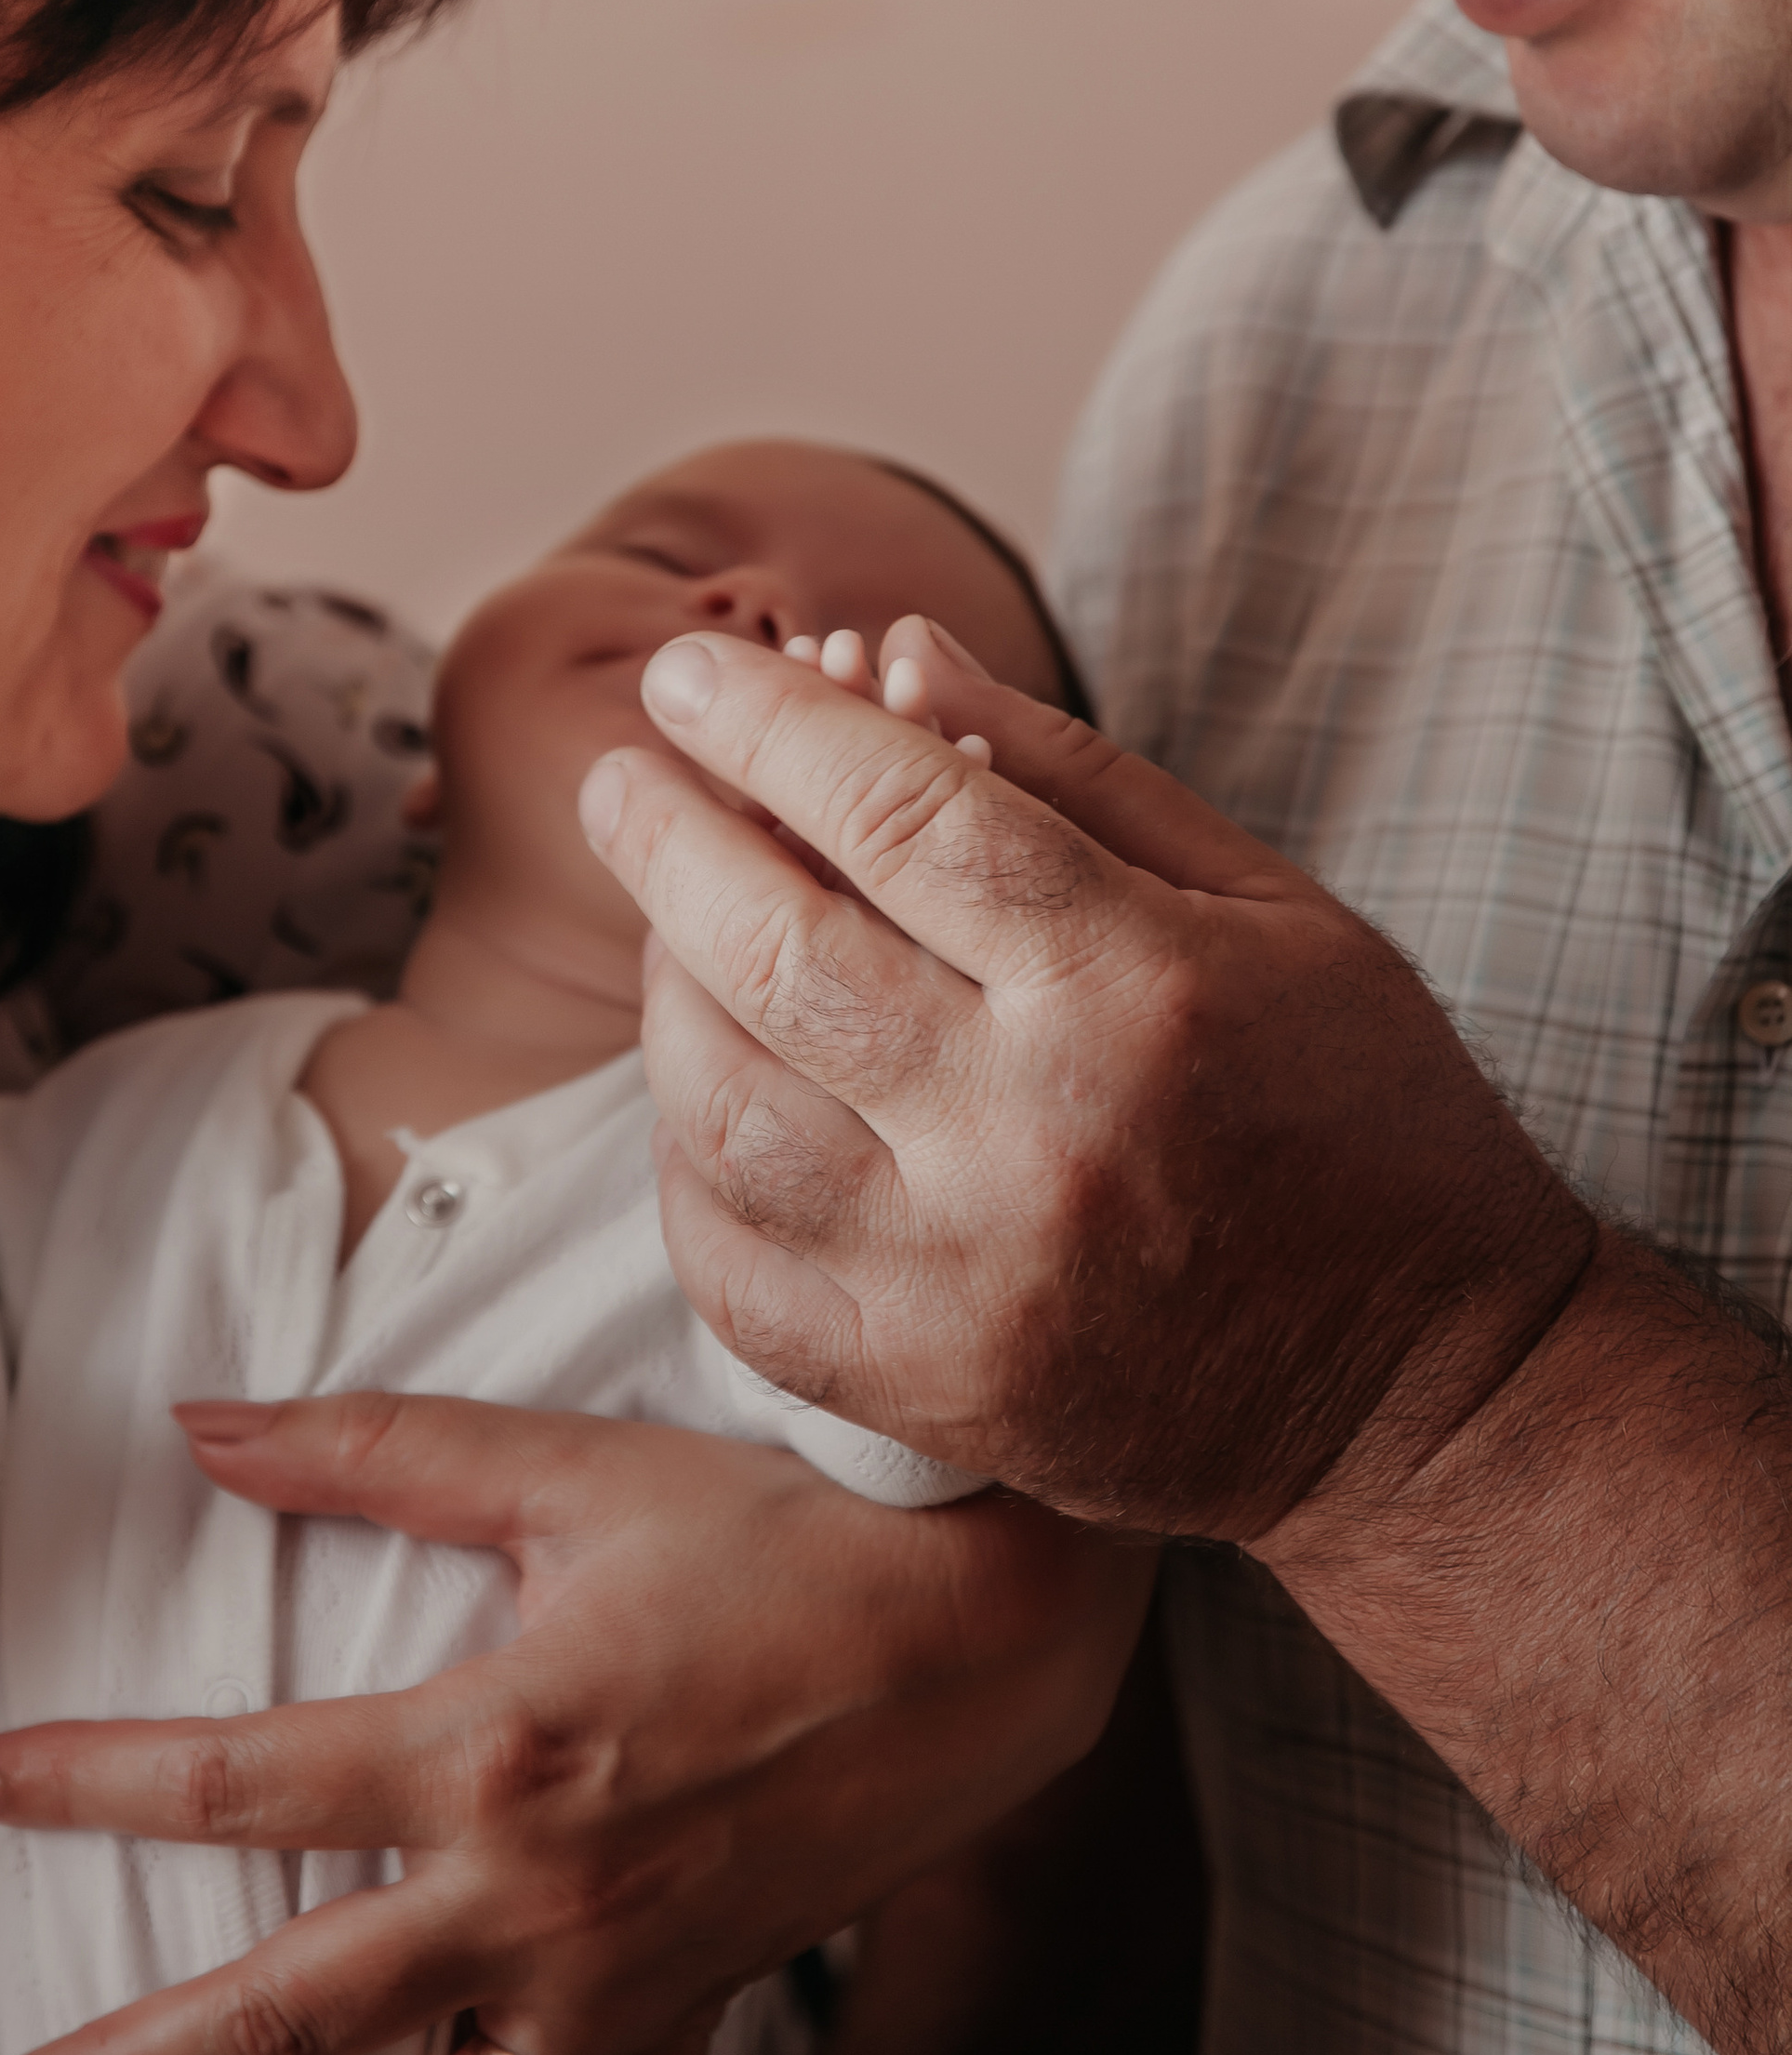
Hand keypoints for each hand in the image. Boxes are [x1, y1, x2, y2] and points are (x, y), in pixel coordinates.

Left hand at [0, 1399, 1148, 2054]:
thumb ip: (372, 1447)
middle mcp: (535, 1898)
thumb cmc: (772, 1530)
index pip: (242, 1781)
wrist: (982, 1626)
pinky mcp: (692, 2020)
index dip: (93, 1782)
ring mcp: (616, 1987)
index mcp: (491, 1746)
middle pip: (286, 2019)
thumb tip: (200, 1419)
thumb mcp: (564, 1468)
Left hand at [583, 618, 1594, 1540]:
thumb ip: (1077, 775)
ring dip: (665, 995)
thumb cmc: (1364, 1115)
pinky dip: (684, 1168)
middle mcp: (1034, 1136)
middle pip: (783, 953)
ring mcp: (964, 1282)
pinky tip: (701, 1091)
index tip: (687, 675)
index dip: (772, 724)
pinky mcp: (924, 1395)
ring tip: (665, 924)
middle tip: (620, 775)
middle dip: (670, 839)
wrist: (1435, 1397)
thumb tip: (893, 657)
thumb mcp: (1276, 907)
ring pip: (727, 1111)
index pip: (906, 815)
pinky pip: (731, 1270)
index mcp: (1137, 989)